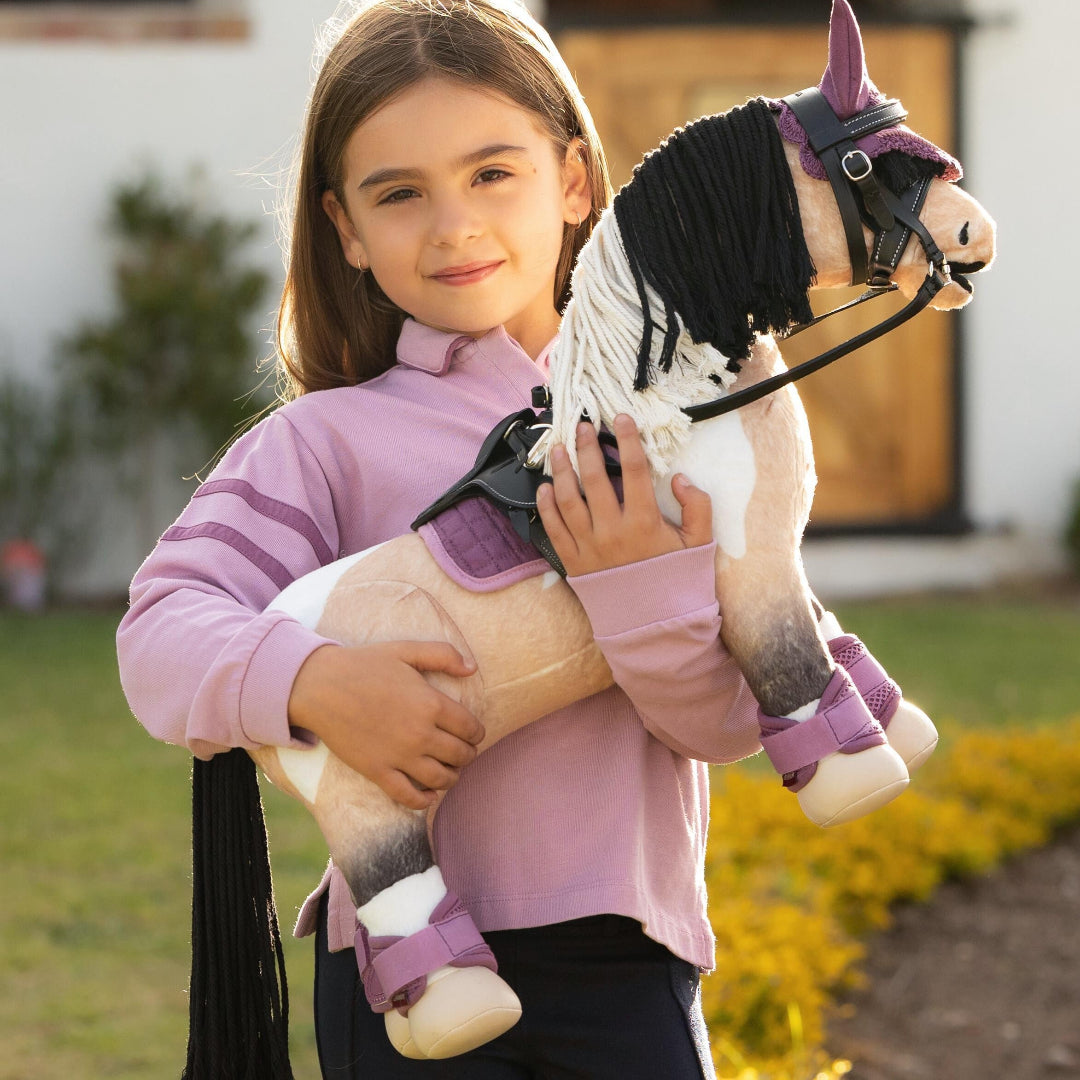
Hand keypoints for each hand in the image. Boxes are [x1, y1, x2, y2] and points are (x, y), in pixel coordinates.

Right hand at [287, 641, 484, 810]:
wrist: (319, 687)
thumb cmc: (363, 665)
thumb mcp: (405, 650)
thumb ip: (443, 655)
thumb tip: (472, 668)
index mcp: (430, 703)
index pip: (470, 728)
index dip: (477, 733)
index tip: (473, 733)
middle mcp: (420, 733)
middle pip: (460, 755)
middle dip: (468, 754)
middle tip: (464, 751)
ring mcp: (399, 755)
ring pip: (441, 778)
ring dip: (453, 777)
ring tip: (451, 771)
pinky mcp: (378, 771)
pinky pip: (409, 796)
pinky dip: (425, 800)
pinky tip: (431, 794)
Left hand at [535, 413, 712, 575]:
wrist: (655, 624)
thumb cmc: (677, 581)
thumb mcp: (700, 544)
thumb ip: (698, 507)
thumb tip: (680, 478)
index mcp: (645, 522)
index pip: (633, 469)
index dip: (626, 439)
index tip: (620, 417)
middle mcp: (612, 531)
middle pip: (594, 478)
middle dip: (586, 447)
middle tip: (581, 426)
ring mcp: (589, 547)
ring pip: (568, 499)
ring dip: (560, 470)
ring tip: (558, 449)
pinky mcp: (573, 563)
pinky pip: (554, 529)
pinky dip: (546, 506)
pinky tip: (543, 488)